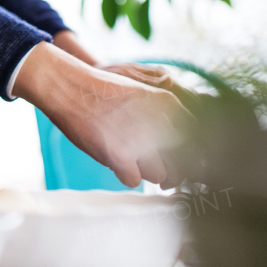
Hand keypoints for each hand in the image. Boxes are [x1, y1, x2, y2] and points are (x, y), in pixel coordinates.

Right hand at [14, 43, 192, 188]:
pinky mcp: (120, 155)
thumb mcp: (143, 93)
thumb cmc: (103, 91)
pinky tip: (113, 156)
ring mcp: (141, 140)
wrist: (67, 86)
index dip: (194, 157)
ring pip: (160, 175)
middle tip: (154, 163)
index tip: (188, 163)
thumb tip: (192, 151)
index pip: (199, 141)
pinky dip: (124, 173)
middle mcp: (160, 121)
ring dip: (145, 169)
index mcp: (169, 103)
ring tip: (127, 154)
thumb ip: (168, 117)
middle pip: (183, 164)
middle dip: (171, 168)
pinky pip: (134, 181)